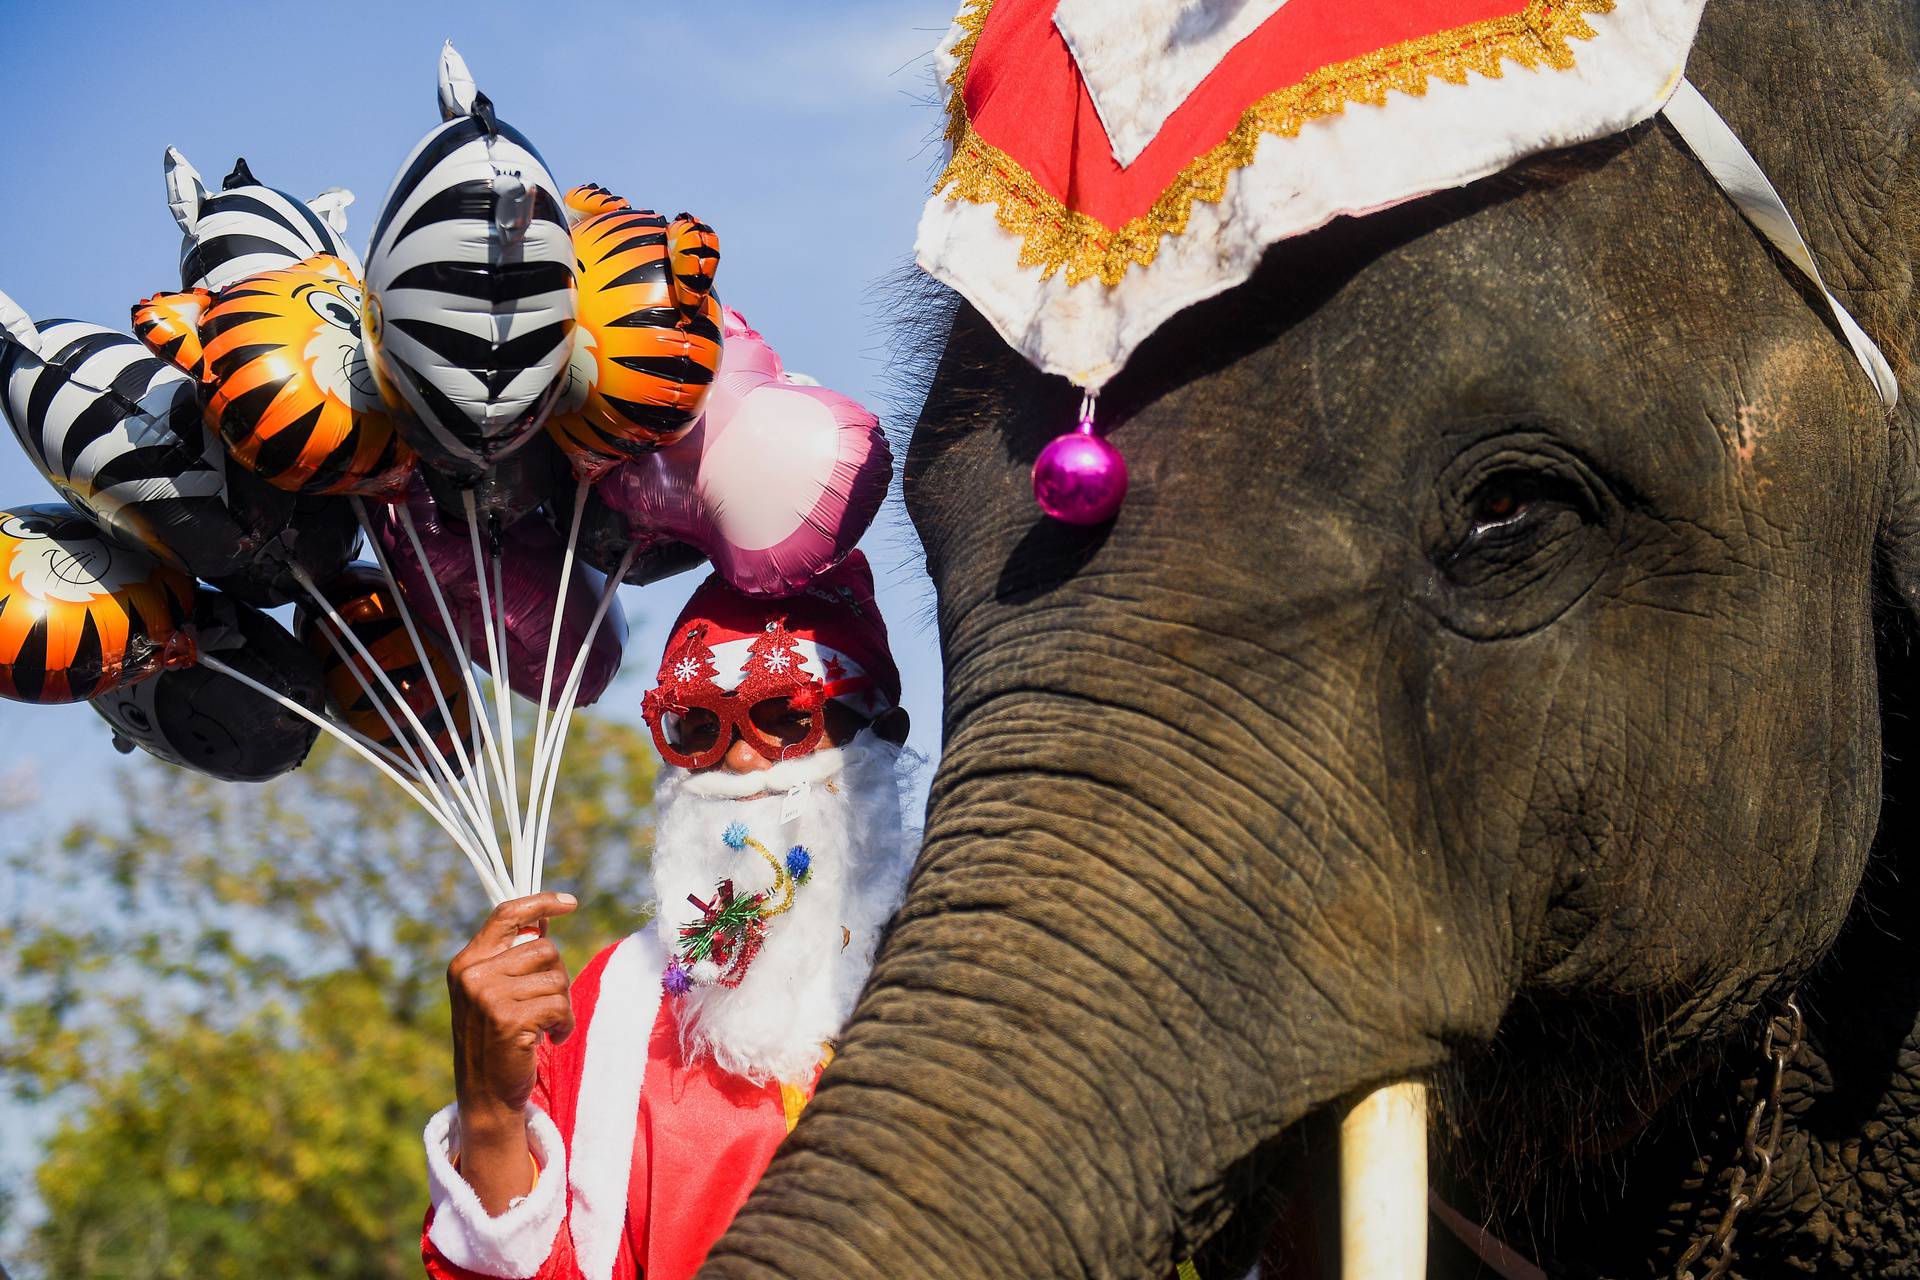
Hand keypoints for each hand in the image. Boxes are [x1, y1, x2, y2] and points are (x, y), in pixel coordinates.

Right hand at [447, 892, 577, 1211]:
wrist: (486, 1094)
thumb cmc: (496, 1040)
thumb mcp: (494, 993)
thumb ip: (513, 958)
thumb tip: (544, 921)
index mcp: (466, 962)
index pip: (506, 915)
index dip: (541, 902)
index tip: (571, 903)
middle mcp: (472, 974)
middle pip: (544, 948)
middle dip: (557, 976)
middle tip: (546, 1005)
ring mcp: (488, 996)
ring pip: (556, 977)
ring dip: (561, 1004)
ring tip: (544, 1026)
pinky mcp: (509, 1019)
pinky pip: (559, 1005)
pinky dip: (564, 1024)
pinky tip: (550, 1039)